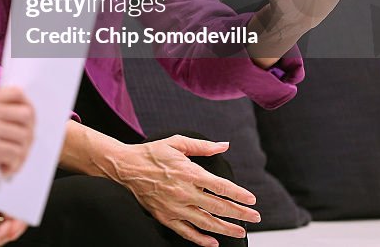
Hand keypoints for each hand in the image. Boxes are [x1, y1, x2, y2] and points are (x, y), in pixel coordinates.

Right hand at [0, 87, 33, 196]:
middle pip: (27, 114)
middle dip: (29, 135)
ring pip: (25, 136)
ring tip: (8, 163)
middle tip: (19, 149)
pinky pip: (16, 153)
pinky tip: (2, 170)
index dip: (29, 109)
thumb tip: (19, 120)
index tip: (26, 126)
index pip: (18, 93)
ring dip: (21, 155)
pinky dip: (13, 166)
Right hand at [101, 135, 259, 246]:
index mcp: (188, 172)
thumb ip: (202, 146)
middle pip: (218, 207)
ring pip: (206, 222)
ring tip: (240, 231)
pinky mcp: (165, 217)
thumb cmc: (151, 153)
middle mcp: (183, 192)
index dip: (238, 194)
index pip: (220, 186)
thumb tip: (223, 145)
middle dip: (240, 213)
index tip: (251, 199)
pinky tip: (213, 242)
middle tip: (255, 216)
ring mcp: (174, 207)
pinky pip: (186, 232)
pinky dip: (201, 239)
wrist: (125, 167)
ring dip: (226, 229)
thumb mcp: (176, 143)